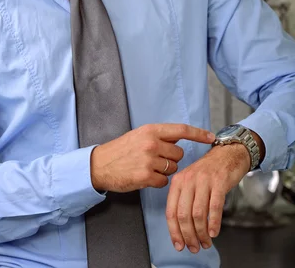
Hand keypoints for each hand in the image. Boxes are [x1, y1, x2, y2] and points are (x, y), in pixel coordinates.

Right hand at [90, 123, 214, 192]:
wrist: (100, 164)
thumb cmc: (121, 149)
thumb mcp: (139, 135)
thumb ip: (158, 136)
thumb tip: (178, 140)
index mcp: (151, 130)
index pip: (181, 130)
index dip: (198, 133)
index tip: (211, 136)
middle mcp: (151, 143)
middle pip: (179, 153)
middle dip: (172, 158)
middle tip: (156, 159)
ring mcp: (149, 160)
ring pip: (173, 168)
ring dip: (164, 171)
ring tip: (147, 167)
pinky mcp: (145, 176)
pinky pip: (164, 182)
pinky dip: (157, 182)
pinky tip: (144, 177)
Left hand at [166, 142, 250, 253]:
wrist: (227, 154)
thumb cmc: (208, 172)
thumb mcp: (190, 182)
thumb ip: (184, 201)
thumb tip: (182, 229)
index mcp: (178, 182)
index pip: (171, 211)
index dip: (174, 231)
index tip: (179, 245)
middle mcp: (188, 180)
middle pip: (183, 215)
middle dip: (188, 236)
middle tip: (194, 247)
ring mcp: (204, 181)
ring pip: (198, 214)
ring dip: (201, 233)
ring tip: (206, 243)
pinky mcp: (219, 182)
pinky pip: (214, 207)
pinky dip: (214, 223)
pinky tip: (214, 232)